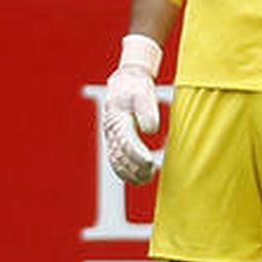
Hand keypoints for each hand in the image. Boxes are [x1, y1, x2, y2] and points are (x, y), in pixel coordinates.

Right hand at [102, 35, 162, 184]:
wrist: (124, 82)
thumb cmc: (136, 87)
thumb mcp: (144, 93)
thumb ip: (148, 111)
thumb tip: (151, 131)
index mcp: (118, 119)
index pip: (126, 142)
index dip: (137, 154)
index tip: (151, 162)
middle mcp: (111, 130)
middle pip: (120, 155)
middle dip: (135, 167)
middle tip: (151, 173)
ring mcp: (110, 137)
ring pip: (116, 161)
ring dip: (130, 173)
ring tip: (146, 179)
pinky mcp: (113, 141)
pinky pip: (115, 160)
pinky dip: (124, 171)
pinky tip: (137, 177)